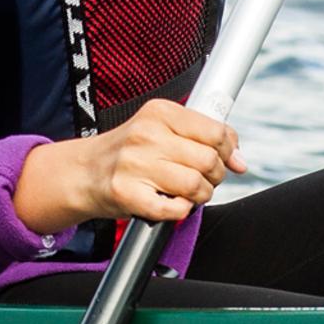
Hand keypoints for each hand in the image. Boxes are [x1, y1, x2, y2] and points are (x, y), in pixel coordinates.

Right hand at [13, 98, 250, 233]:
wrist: (82, 173)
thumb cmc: (130, 152)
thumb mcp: (162, 130)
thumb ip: (203, 138)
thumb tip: (241, 162)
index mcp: (159, 112)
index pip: (216, 131)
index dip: (229, 150)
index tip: (228, 160)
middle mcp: (146, 134)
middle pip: (209, 161)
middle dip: (214, 176)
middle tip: (203, 179)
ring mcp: (134, 164)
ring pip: (196, 186)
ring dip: (200, 196)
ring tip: (187, 194)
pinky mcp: (126, 193)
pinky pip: (174, 209)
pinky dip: (180, 211)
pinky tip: (170, 204)